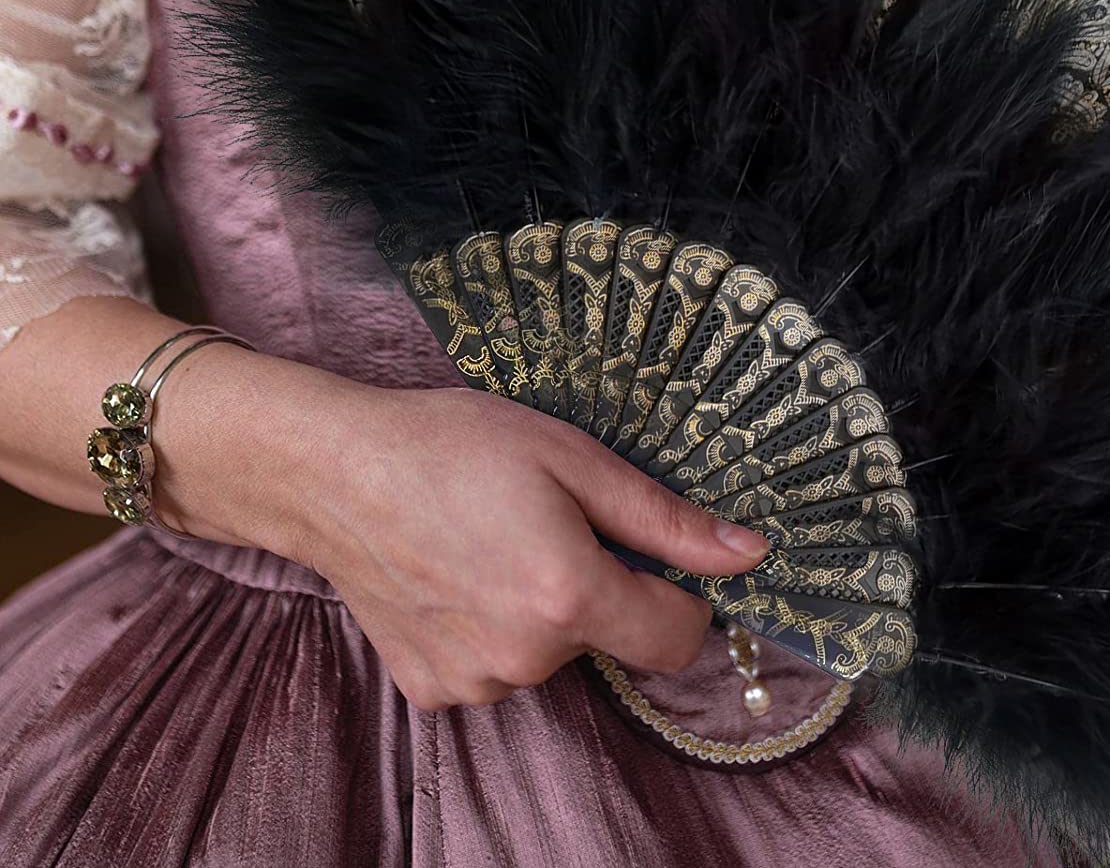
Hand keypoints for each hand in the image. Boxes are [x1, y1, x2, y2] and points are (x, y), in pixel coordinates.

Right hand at [193, 366, 769, 710]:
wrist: (334, 471)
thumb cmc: (453, 446)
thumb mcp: (574, 458)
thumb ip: (665, 519)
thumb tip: (748, 553)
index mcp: (569, 597)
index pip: (678, 639)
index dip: (685, 596)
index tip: (658, 556)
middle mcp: (525, 659)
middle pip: (610, 637)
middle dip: (600, 586)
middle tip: (547, 519)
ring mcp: (474, 682)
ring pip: (551, 653)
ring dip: (544, 609)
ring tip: (492, 540)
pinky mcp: (431, 690)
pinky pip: (497, 667)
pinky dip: (494, 628)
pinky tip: (458, 573)